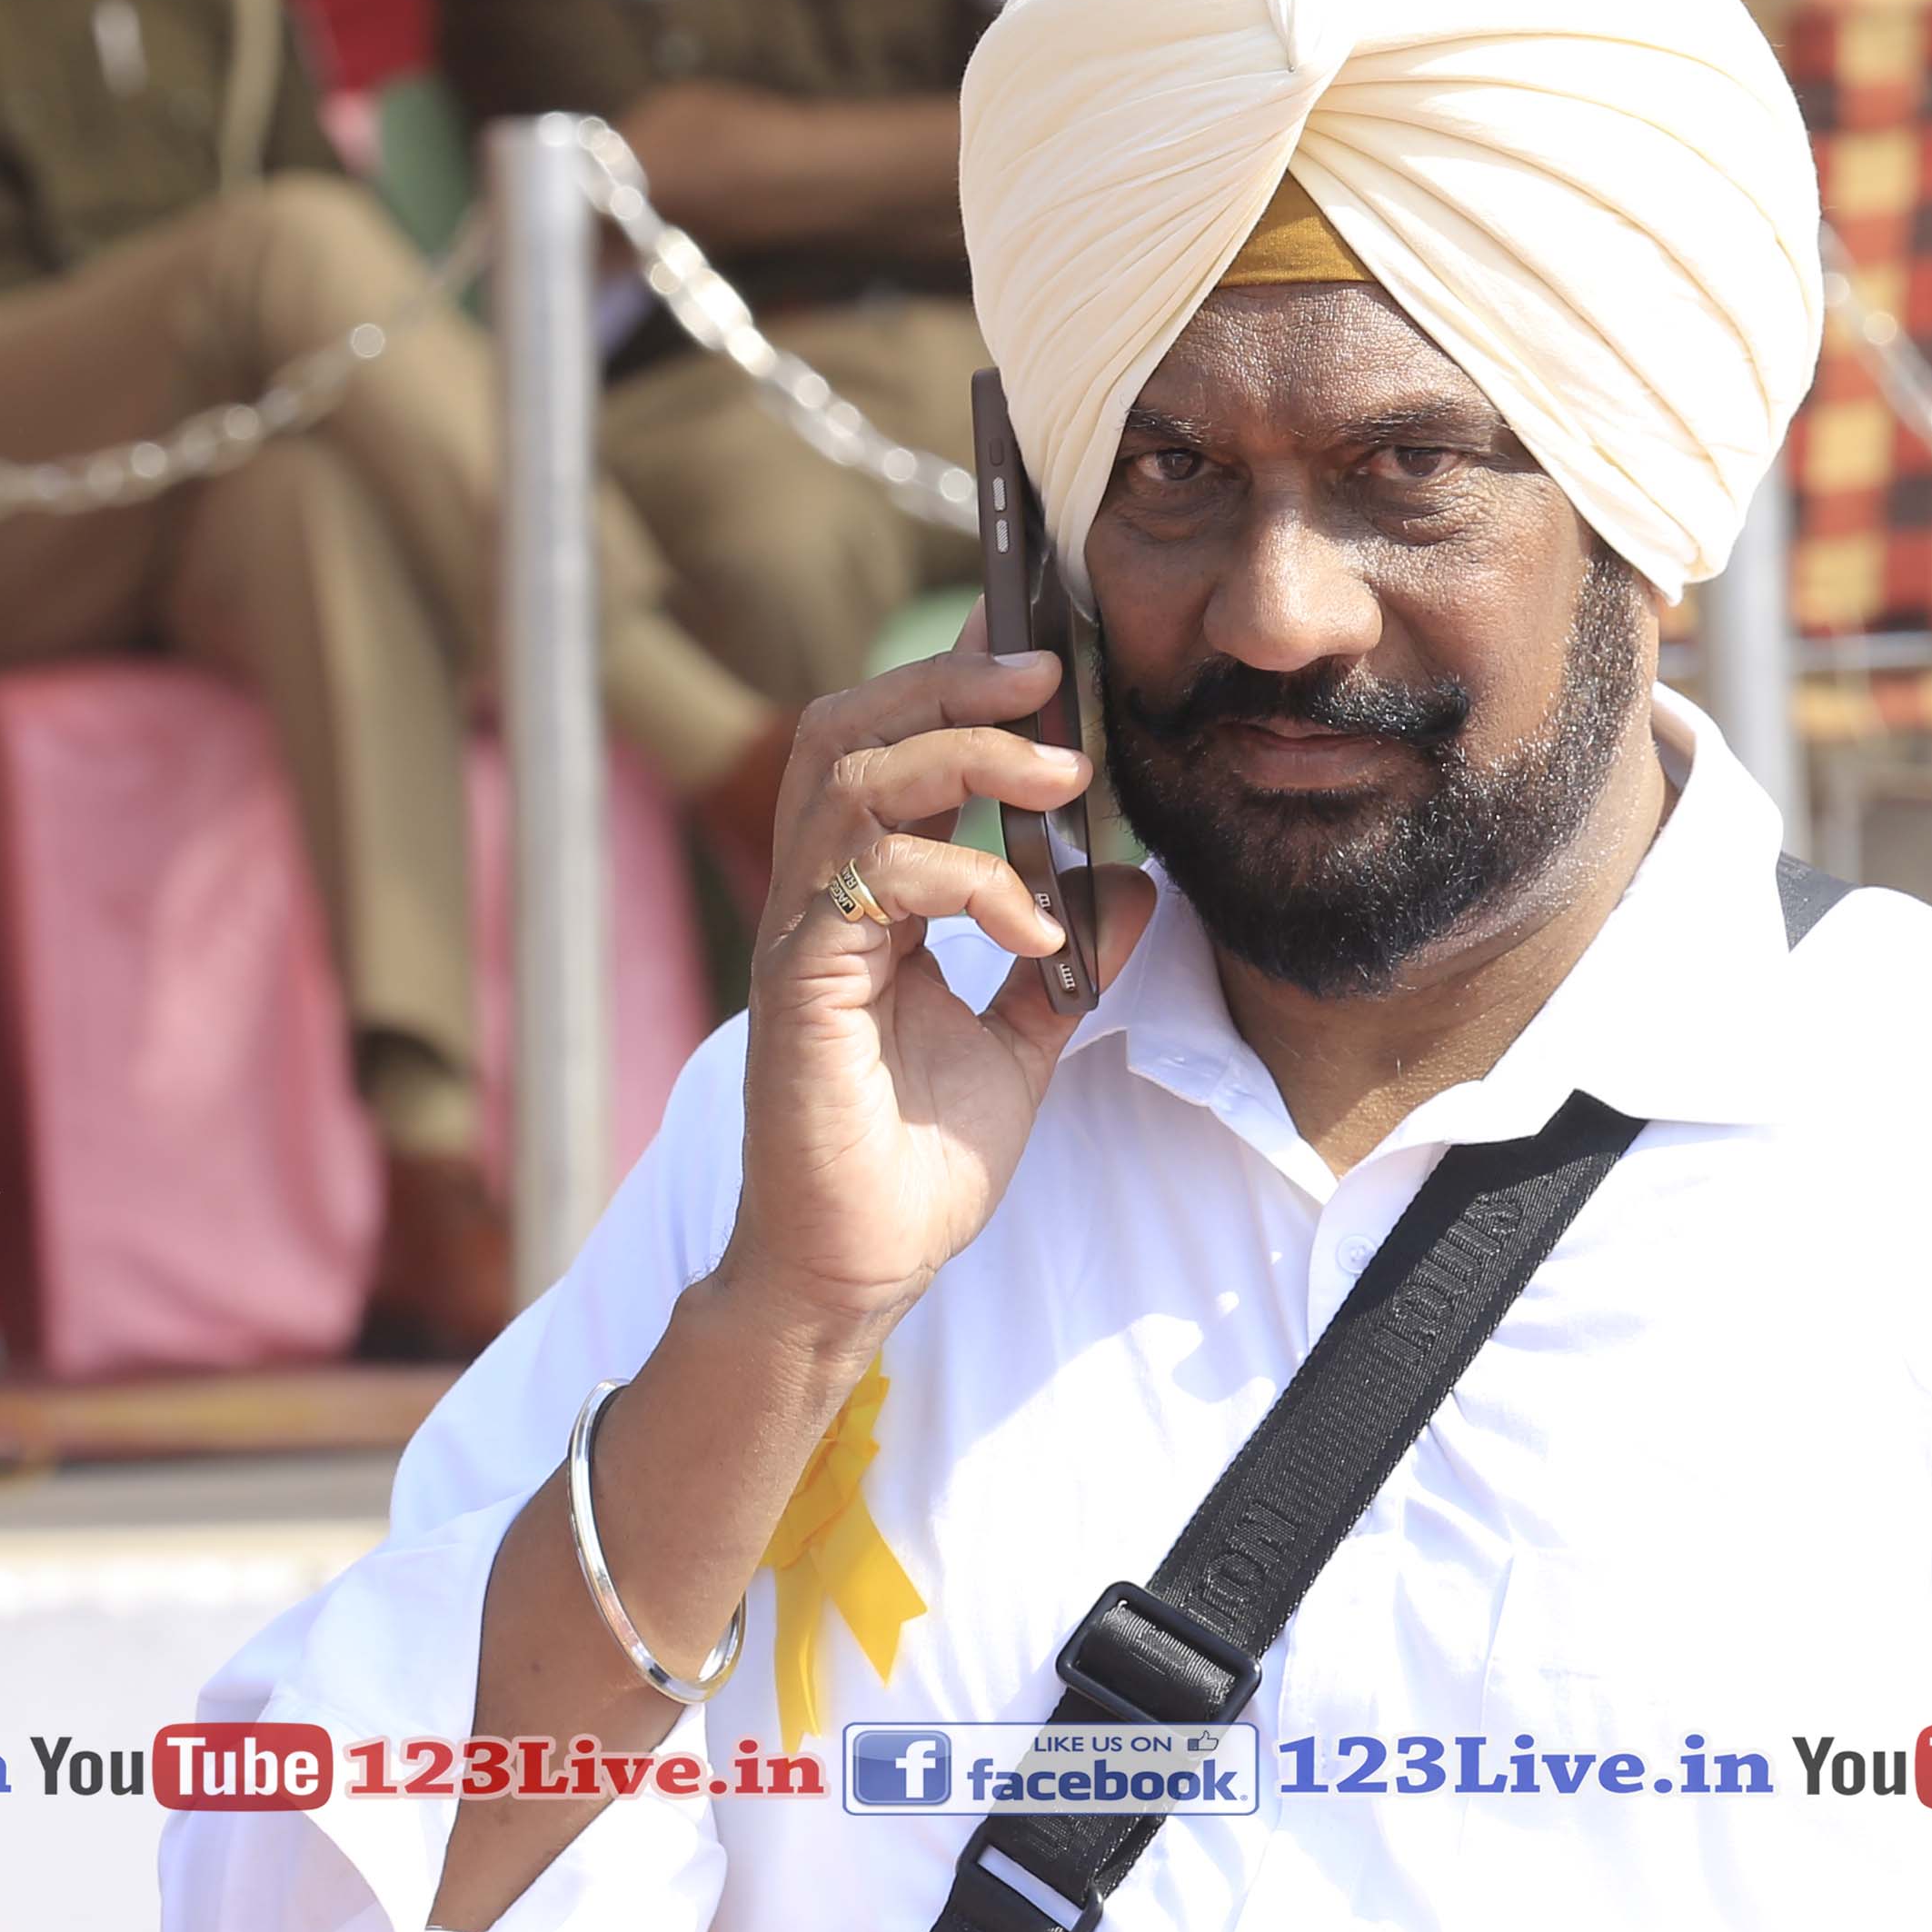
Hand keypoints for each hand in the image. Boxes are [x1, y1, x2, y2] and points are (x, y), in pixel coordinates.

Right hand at [712, 645, 1146, 1351]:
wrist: (857, 1267)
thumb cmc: (915, 1164)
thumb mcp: (1023, 1042)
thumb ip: (1067, 958)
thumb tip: (1129, 882)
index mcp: (866, 898)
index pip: (892, 751)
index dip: (958, 692)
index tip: (1048, 664)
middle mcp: (823, 898)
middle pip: (850, 729)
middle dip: (949, 685)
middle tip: (1050, 676)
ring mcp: (804, 934)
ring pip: (852, 777)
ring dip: (966, 756)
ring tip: (1062, 781)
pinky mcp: (802, 982)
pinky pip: (872, 878)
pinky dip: (966, 880)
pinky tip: (1031, 930)